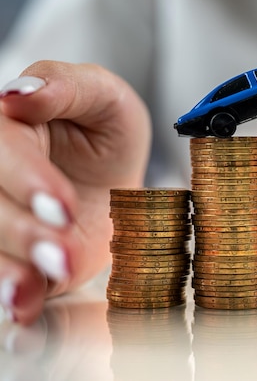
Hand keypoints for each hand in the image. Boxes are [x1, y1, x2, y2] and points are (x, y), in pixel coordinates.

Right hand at [0, 61, 150, 324]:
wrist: (111, 172)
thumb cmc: (104, 128)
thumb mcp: (103, 96)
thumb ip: (66, 85)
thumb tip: (17, 94)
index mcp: (5, 127)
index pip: (1, 150)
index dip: (26, 179)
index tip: (64, 207)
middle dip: (21, 231)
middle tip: (60, 255)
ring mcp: (0, 213)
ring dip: (7, 271)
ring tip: (33, 290)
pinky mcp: (8, 250)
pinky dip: (9, 294)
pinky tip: (22, 306)